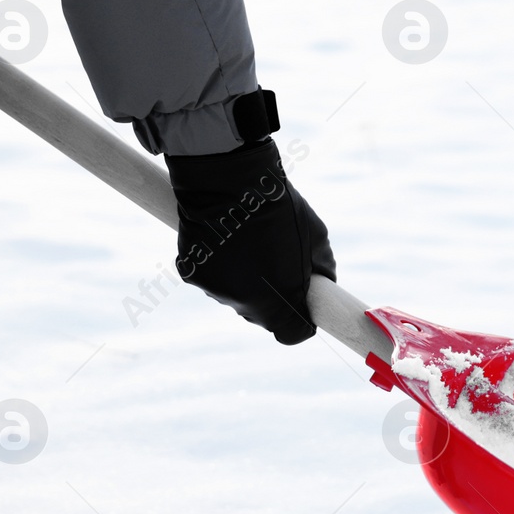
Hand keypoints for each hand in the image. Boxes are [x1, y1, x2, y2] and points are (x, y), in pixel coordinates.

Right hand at [165, 138, 334, 344]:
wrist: (229, 179)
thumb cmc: (279, 206)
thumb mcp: (317, 237)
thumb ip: (322, 270)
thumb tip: (321, 284)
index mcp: (276, 301)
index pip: (292, 334)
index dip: (302, 321)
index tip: (304, 305)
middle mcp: (242, 304)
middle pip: (263, 316)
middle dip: (274, 298)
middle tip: (278, 263)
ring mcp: (214, 290)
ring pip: (237, 296)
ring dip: (246, 281)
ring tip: (251, 243)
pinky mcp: (191, 274)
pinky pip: (214, 278)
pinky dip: (222, 265)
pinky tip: (226, 238)